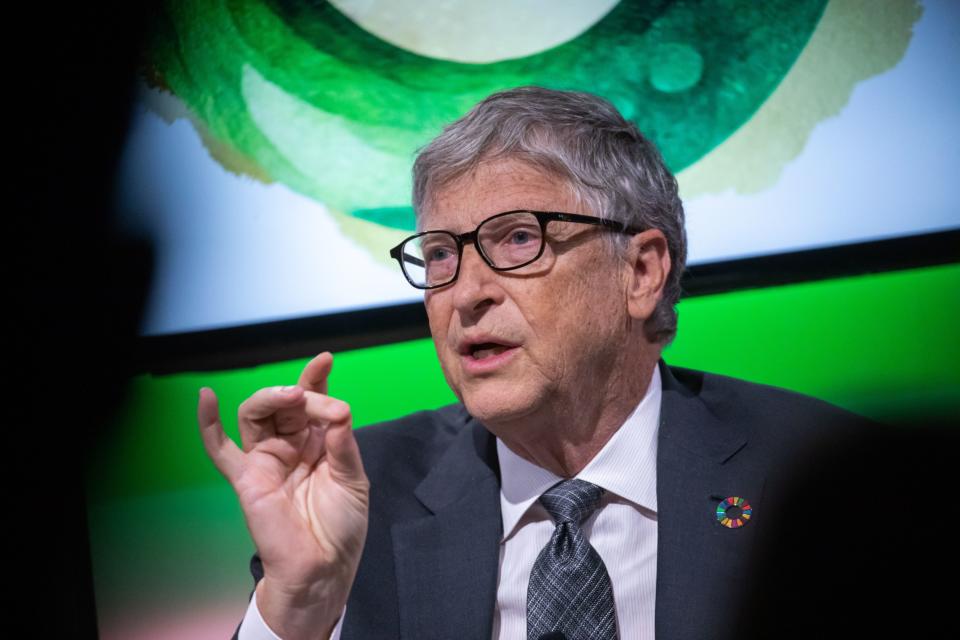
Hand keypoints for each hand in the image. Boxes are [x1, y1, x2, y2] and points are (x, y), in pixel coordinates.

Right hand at [197, 352, 368, 638]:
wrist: (323, 568)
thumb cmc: (341, 526)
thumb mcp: (352, 478)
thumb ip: (342, 441)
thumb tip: (337, 406)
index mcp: (318, 442)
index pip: (312, 401)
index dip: (316, 379)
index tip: (324, 359)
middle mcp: (290, 445)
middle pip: (284, 403)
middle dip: (299, 392)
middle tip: (311, 396)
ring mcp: (266, 460)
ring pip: (256, 414)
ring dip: (270, 397)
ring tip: (291, 396)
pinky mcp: (247, 478)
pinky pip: (220, 449)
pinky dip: (207, 423)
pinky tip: (204, 397)